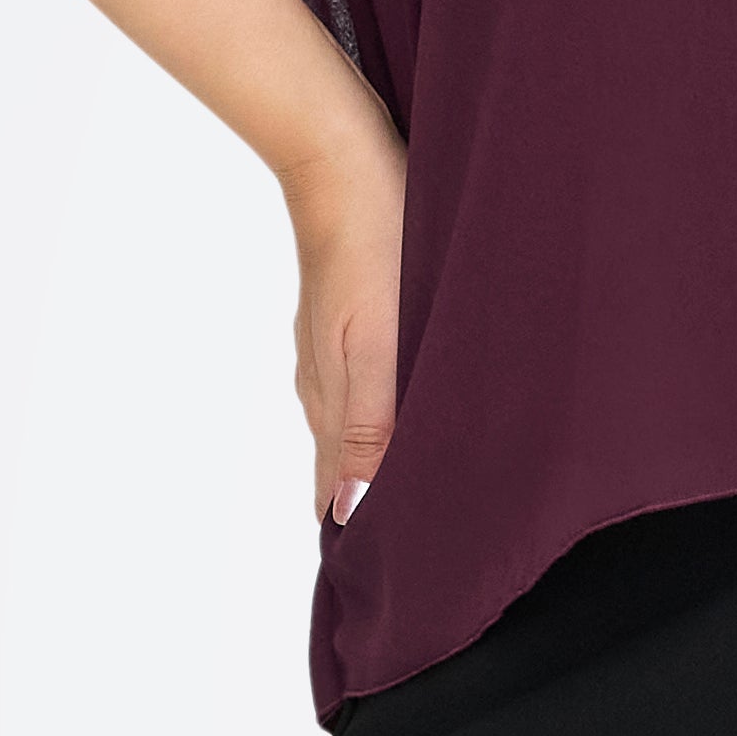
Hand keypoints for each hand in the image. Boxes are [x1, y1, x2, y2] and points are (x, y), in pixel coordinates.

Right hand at [289, 133, 403, 523]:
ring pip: (352, 425)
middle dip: (368, 507)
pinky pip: (361, 383)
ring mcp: (330, 346)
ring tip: (414, 494)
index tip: (385, 580)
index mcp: (329, 400)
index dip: (356, 534)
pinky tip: (406, 412)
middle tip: (411, 551)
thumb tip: (346, 513)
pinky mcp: (348, 314)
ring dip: (376, 461)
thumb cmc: (372, 245)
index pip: (332, 494)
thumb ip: (366, 430)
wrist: (343, 155)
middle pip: (341, 465)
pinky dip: (382, 414)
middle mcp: (322, 382)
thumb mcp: (376, 346)